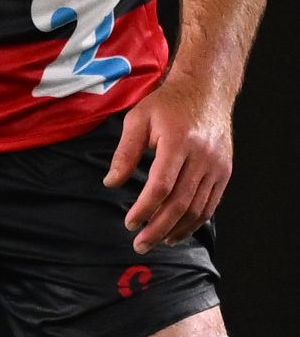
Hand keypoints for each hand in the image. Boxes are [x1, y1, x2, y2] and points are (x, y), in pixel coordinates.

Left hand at [106, 76, 232, 253]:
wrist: (206, 92)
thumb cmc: (167, 104)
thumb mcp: (137, 119)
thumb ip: (125, 153)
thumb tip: (111, 183)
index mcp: (177, 142)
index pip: (161, 185)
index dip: (145, 209)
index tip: (130, 224)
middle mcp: (201, 157)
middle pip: (180, 202)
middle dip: (158, 227)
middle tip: (140, 244)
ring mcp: (217, 166)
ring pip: (198, 208)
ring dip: (177, 229)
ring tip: (157, 241)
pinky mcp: (225, 172)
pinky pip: (211, 204)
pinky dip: (195, 221)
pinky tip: (179, 231)